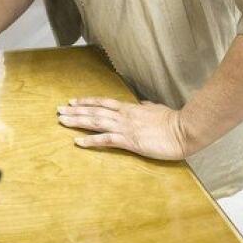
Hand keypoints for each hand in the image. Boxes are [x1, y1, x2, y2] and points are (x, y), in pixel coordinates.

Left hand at [57, 97, 190, 159]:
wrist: (184, 129)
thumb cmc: (173, 121)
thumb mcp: (157, 110)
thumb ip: (147, 107)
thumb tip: (142, 104)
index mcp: (130, 108)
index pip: (103, 102)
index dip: (87, 102)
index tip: (73, 101)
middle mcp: (124, 116)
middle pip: (94, 111)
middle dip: (75, 111)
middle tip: (59, 110)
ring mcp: (125, 127)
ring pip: (96, 122)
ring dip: (77, 121)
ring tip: (62, 121)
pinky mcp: (129, 141)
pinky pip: (106, 140)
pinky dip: (90, 140)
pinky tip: (78, 141)